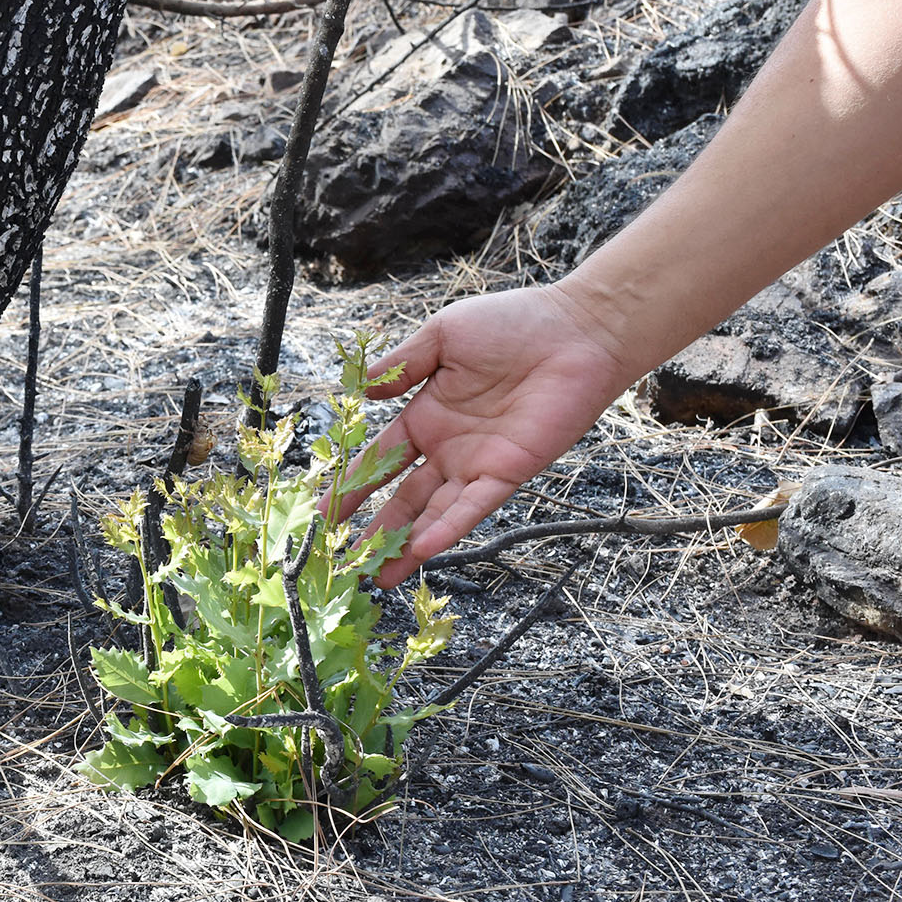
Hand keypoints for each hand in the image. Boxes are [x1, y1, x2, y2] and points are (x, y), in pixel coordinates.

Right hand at [331, 284, 639, 587]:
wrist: (577, 332)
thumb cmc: (513, 324)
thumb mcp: (443, 336)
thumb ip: (402, 364)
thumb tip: (361, 390)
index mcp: (426, 416)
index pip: (380, 460)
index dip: (352, 485)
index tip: (325, 513)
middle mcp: (448, 448)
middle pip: (403, 498)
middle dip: (374, 530)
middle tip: (345, 562)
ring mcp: (477, 464)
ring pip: (434, 513)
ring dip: (407, 544)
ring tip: (379, 577)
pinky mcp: (509, 471)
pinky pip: (474, 506)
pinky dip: (449, 527)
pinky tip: (424, 549)